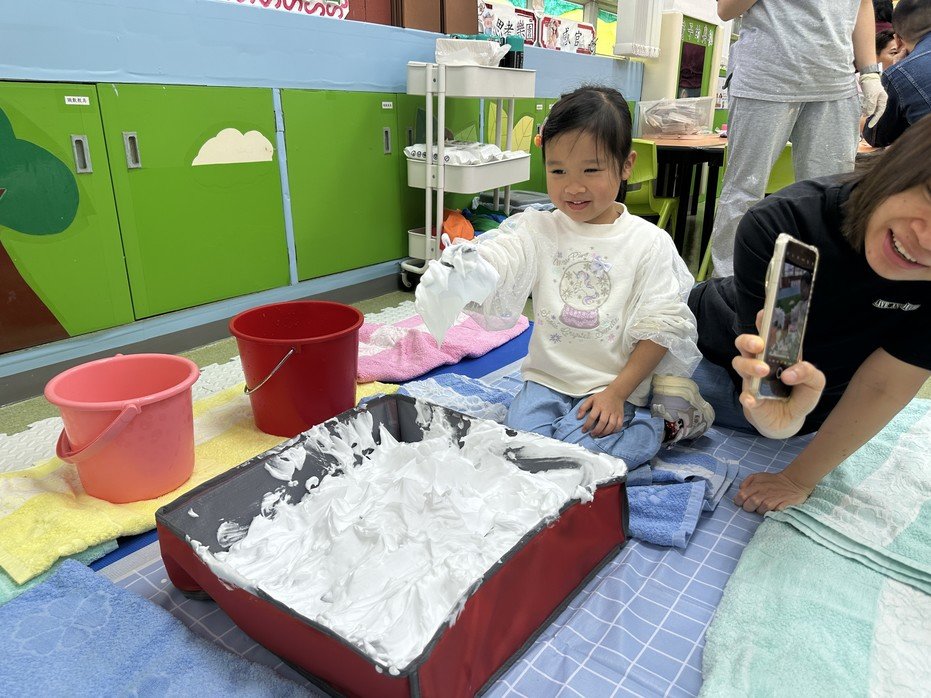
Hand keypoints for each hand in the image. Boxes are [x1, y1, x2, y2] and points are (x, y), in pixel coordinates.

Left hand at [577, 388, 626, 436]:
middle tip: (592, 434)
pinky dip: (614, 431)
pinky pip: (619, 425)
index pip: (592, 417)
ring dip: (605, 432)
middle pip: (602, 422)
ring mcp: (615, 413)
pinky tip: (609, 433)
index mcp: (598, 406)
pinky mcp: (621, 416)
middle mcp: (607, 410)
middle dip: (597, 430)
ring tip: (599, 435)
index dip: (587, 425)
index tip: (583, 430)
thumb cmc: (601, 398)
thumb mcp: (590, 399)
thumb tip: (578, 417)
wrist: (616, 393)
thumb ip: (583, 408)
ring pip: (611, 425)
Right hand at [731, 312, 825, 438]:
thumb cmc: (800, 396)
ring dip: (749, 365)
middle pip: (744, 343)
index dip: (764, 320)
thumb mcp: (815, 383)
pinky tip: (753, 399)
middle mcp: (761, 362)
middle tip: (759, 345)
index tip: (763, 313)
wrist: (788, 423)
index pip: (768, 332)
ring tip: (764, 371)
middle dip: (748, 340)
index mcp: (778, 353)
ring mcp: (752, 379)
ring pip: (739, 363)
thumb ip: (810, 373)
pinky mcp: (749, 398)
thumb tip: (789, 373)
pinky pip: (743, 395)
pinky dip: (747, 397)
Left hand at [734, 471, 812, 513]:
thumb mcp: (757, 477)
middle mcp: (763, 493)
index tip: (742, 502)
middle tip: (753, 506)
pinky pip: (774, 512)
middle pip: (749, 505)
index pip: (741, 496)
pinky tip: (774, 508)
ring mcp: (774, 500)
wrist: (794, 482)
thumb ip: (746, 482)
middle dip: (749, 507)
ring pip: (761, 510)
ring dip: (761, 510)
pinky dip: (773, 512)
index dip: (739, 501)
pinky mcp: (783, 506)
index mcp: (756, 486)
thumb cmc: (773, 481)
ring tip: (764, 506)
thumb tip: (740, 490)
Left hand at [859, 73, 887, 127]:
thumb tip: (869, 114)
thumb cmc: (871, 85)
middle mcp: (880, 99)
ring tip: (862, 114)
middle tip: (866, 121)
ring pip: (872, 108)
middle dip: (871, 116)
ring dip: (867, 112)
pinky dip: (865, 108)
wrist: (867, 76)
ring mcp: (876, 98)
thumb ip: (871, 105)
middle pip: (876, 111)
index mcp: (883, 99)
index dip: (875, 119)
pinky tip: (862, 110)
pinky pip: (869, 105)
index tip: (870, 125)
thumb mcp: (871, 96)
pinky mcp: (870, 97)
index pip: (880, 112)